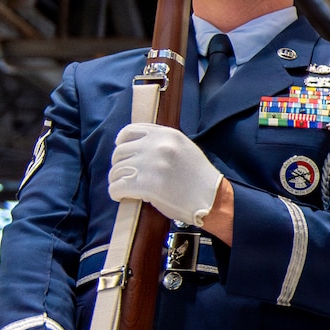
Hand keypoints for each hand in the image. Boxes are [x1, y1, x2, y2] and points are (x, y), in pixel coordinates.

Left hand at [109, 123, 225, 225]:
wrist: (213, 199)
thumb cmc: (199, 178)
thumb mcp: (185, 149)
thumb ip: (163, 143)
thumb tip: (136, 147)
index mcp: (167, 134)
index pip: (130, 131)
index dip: (122, 143)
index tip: (123, 153)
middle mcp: (157, 145)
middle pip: (120, 152)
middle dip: (119, 165)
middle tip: (124, 176)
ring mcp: (150, 164)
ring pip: (116, 170)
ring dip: (116, 180)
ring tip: (123, 188)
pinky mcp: (145, 184)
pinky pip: (118, 186)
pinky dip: (116, 192)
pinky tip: (121, 196)